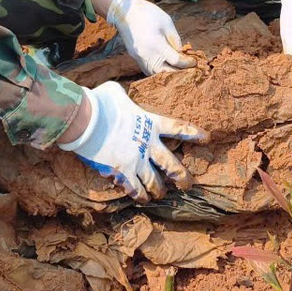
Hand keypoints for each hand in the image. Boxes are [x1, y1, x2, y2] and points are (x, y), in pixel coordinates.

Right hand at [59, 82, 208, 201]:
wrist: (85, 121)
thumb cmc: (99, 102)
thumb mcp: (115, 91)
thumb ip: (124, 96)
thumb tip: (120, 94)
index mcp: (150, 122)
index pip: (178, 128)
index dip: (193, 133)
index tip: (206, 138)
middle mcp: (148, 144)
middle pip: (171, 164)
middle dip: (181, 176)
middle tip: (188, 184)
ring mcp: (136, 161)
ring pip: (154, 182)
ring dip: (159, 190)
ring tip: (160, 195)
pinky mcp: (122, 173)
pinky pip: (134, 188)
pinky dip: (138, 194)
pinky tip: (141, 199)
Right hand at [106, 0, 194, 75]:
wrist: (125, 11)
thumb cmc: (148, 13)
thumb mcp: (167, 22)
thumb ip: (175, 39)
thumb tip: (181, 52)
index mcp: (157, 45)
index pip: (176, 61)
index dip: (187, 63)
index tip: (194, 62)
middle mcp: (147, 55)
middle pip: (166, 72)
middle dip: (178, 72)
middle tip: (188, 69)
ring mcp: (139, 58)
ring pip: (155, 74)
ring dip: (167, 73)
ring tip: (177, 69)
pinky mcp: (135, 57)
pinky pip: (148, 70)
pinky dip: (157, 71)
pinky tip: (164, 66)